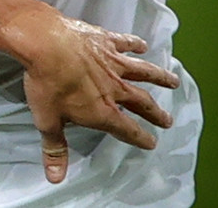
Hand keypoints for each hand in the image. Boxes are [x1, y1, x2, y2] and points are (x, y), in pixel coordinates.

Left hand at [17, 10, 176, 183]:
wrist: (44, 43)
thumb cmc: (45, 82)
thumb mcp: (46, 120)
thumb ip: (54, 149)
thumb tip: (56, 177)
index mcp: (102, 110)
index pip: (127, 129)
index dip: (139, 138)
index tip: (150, 143)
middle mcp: (114, 87)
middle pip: (141, 102)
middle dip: (155, 113)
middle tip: (167, 120)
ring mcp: (112, 62)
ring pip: (143, 72)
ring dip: (159, 77)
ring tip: (173, 82)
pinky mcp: (104, 40)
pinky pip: (124, 43)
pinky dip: (135, 43)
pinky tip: (143, 45)